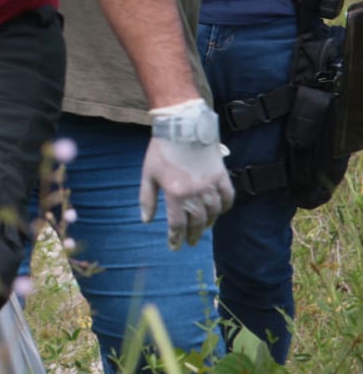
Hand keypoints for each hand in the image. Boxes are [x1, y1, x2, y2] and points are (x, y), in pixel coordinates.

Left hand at [139, 99, 233, 248]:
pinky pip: (227, 198)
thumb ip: (147, 199)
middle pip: (196, 222)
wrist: (181, 126)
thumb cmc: (161, 150)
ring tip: (201, 228)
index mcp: (174, 193)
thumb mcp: (148, 174)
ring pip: (213, 212)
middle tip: (189, 242)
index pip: (177, 224)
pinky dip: (224, 207)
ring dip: (207, 223)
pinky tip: (218, 211)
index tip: (175, 247)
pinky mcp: (221, 175)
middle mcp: (195, 192)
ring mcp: (210, 185)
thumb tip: (146, 220)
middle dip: (192, 235)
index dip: (176, 238)